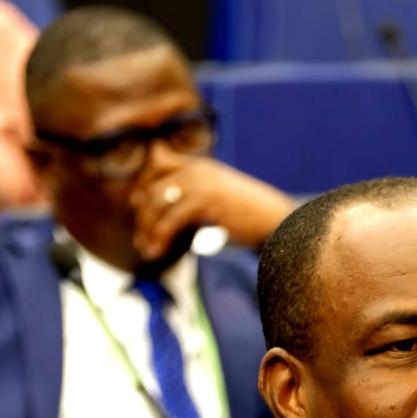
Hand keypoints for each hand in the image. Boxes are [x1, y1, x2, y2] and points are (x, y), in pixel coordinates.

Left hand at [131, 158, 294, 261]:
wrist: (277, 222)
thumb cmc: (250, 216)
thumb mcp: (219, 199)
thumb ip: (195, 196)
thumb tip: (172, 209)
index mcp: (200, 165)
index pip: (156, 165)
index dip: (143, 188)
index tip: (139, 211)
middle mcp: (196, 169)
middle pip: (153, 189)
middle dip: (143, 218)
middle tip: (142, 242)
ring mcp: (200, 183)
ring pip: (157, 204)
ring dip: (148, 231)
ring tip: (149, 251)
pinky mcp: (204, 201)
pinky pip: (170, 219)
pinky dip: (160, 237)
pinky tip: (158, 252)